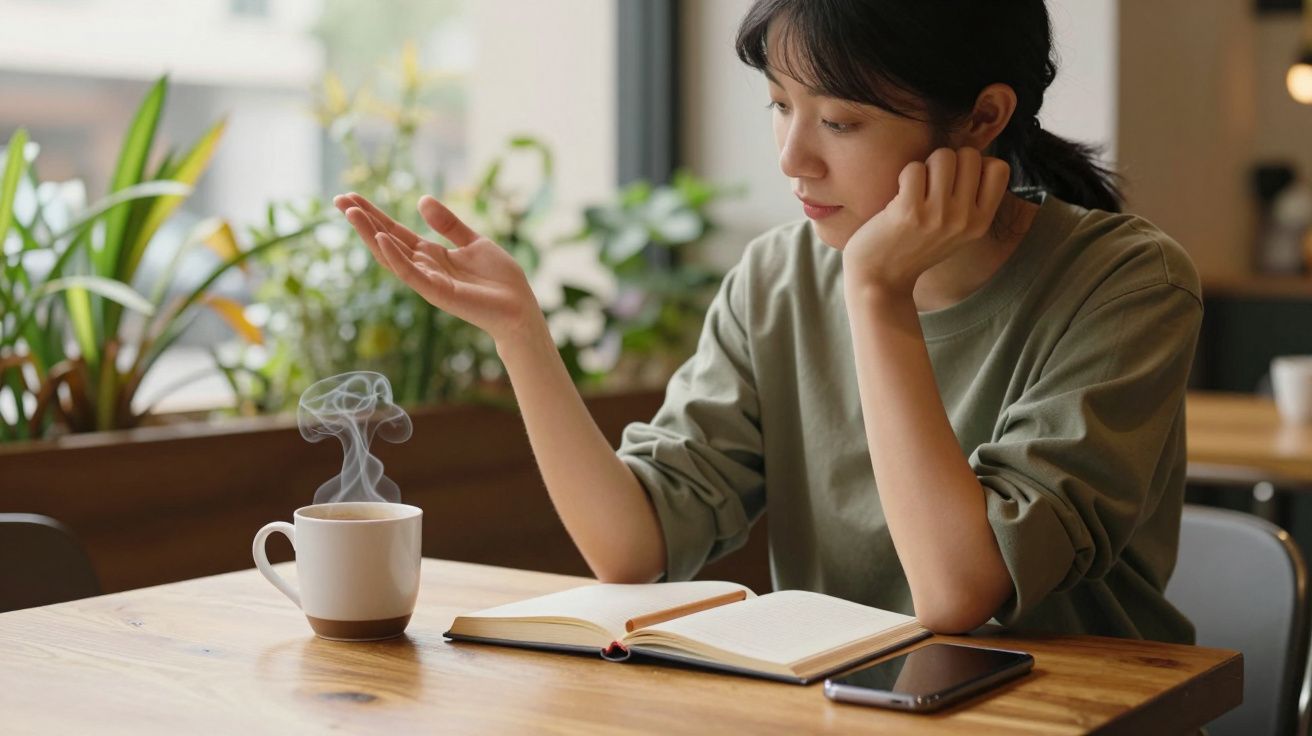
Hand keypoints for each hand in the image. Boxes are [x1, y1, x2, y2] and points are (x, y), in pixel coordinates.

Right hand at [333, 192, 543, 344]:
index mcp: (431, 255)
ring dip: (371, 235)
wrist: (520, 307)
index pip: (395, 232)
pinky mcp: (437, 292)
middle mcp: (424, 268)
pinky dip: (395, 257)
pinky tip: (381, 238)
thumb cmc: (500, 279)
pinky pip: (410, 274)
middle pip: (386, 241)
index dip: (374, 215)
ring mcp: (428, 281)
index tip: (350, 197)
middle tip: (339, 200)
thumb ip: (448, 224)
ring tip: (351, 213)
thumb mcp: (473, 241)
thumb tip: (422, 200)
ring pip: (391, 256)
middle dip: (363, 221)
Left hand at [842, 147, 1010, 295]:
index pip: (1000, 168)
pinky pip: (915, 168)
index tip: (957, 179)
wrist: (881, 279)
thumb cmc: (916, 246)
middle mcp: (965, 219)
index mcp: (981, 222)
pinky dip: (905, 176)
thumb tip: (979, 157)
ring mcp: (938, 215)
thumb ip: (973, 200)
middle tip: (931, 184)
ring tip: (916, 189)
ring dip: (925, 166)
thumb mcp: (958, 231)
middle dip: (947, 161)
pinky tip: (899, 196)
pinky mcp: (909, 212)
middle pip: (969, 155)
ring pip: (943, 156)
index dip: (976, 163)